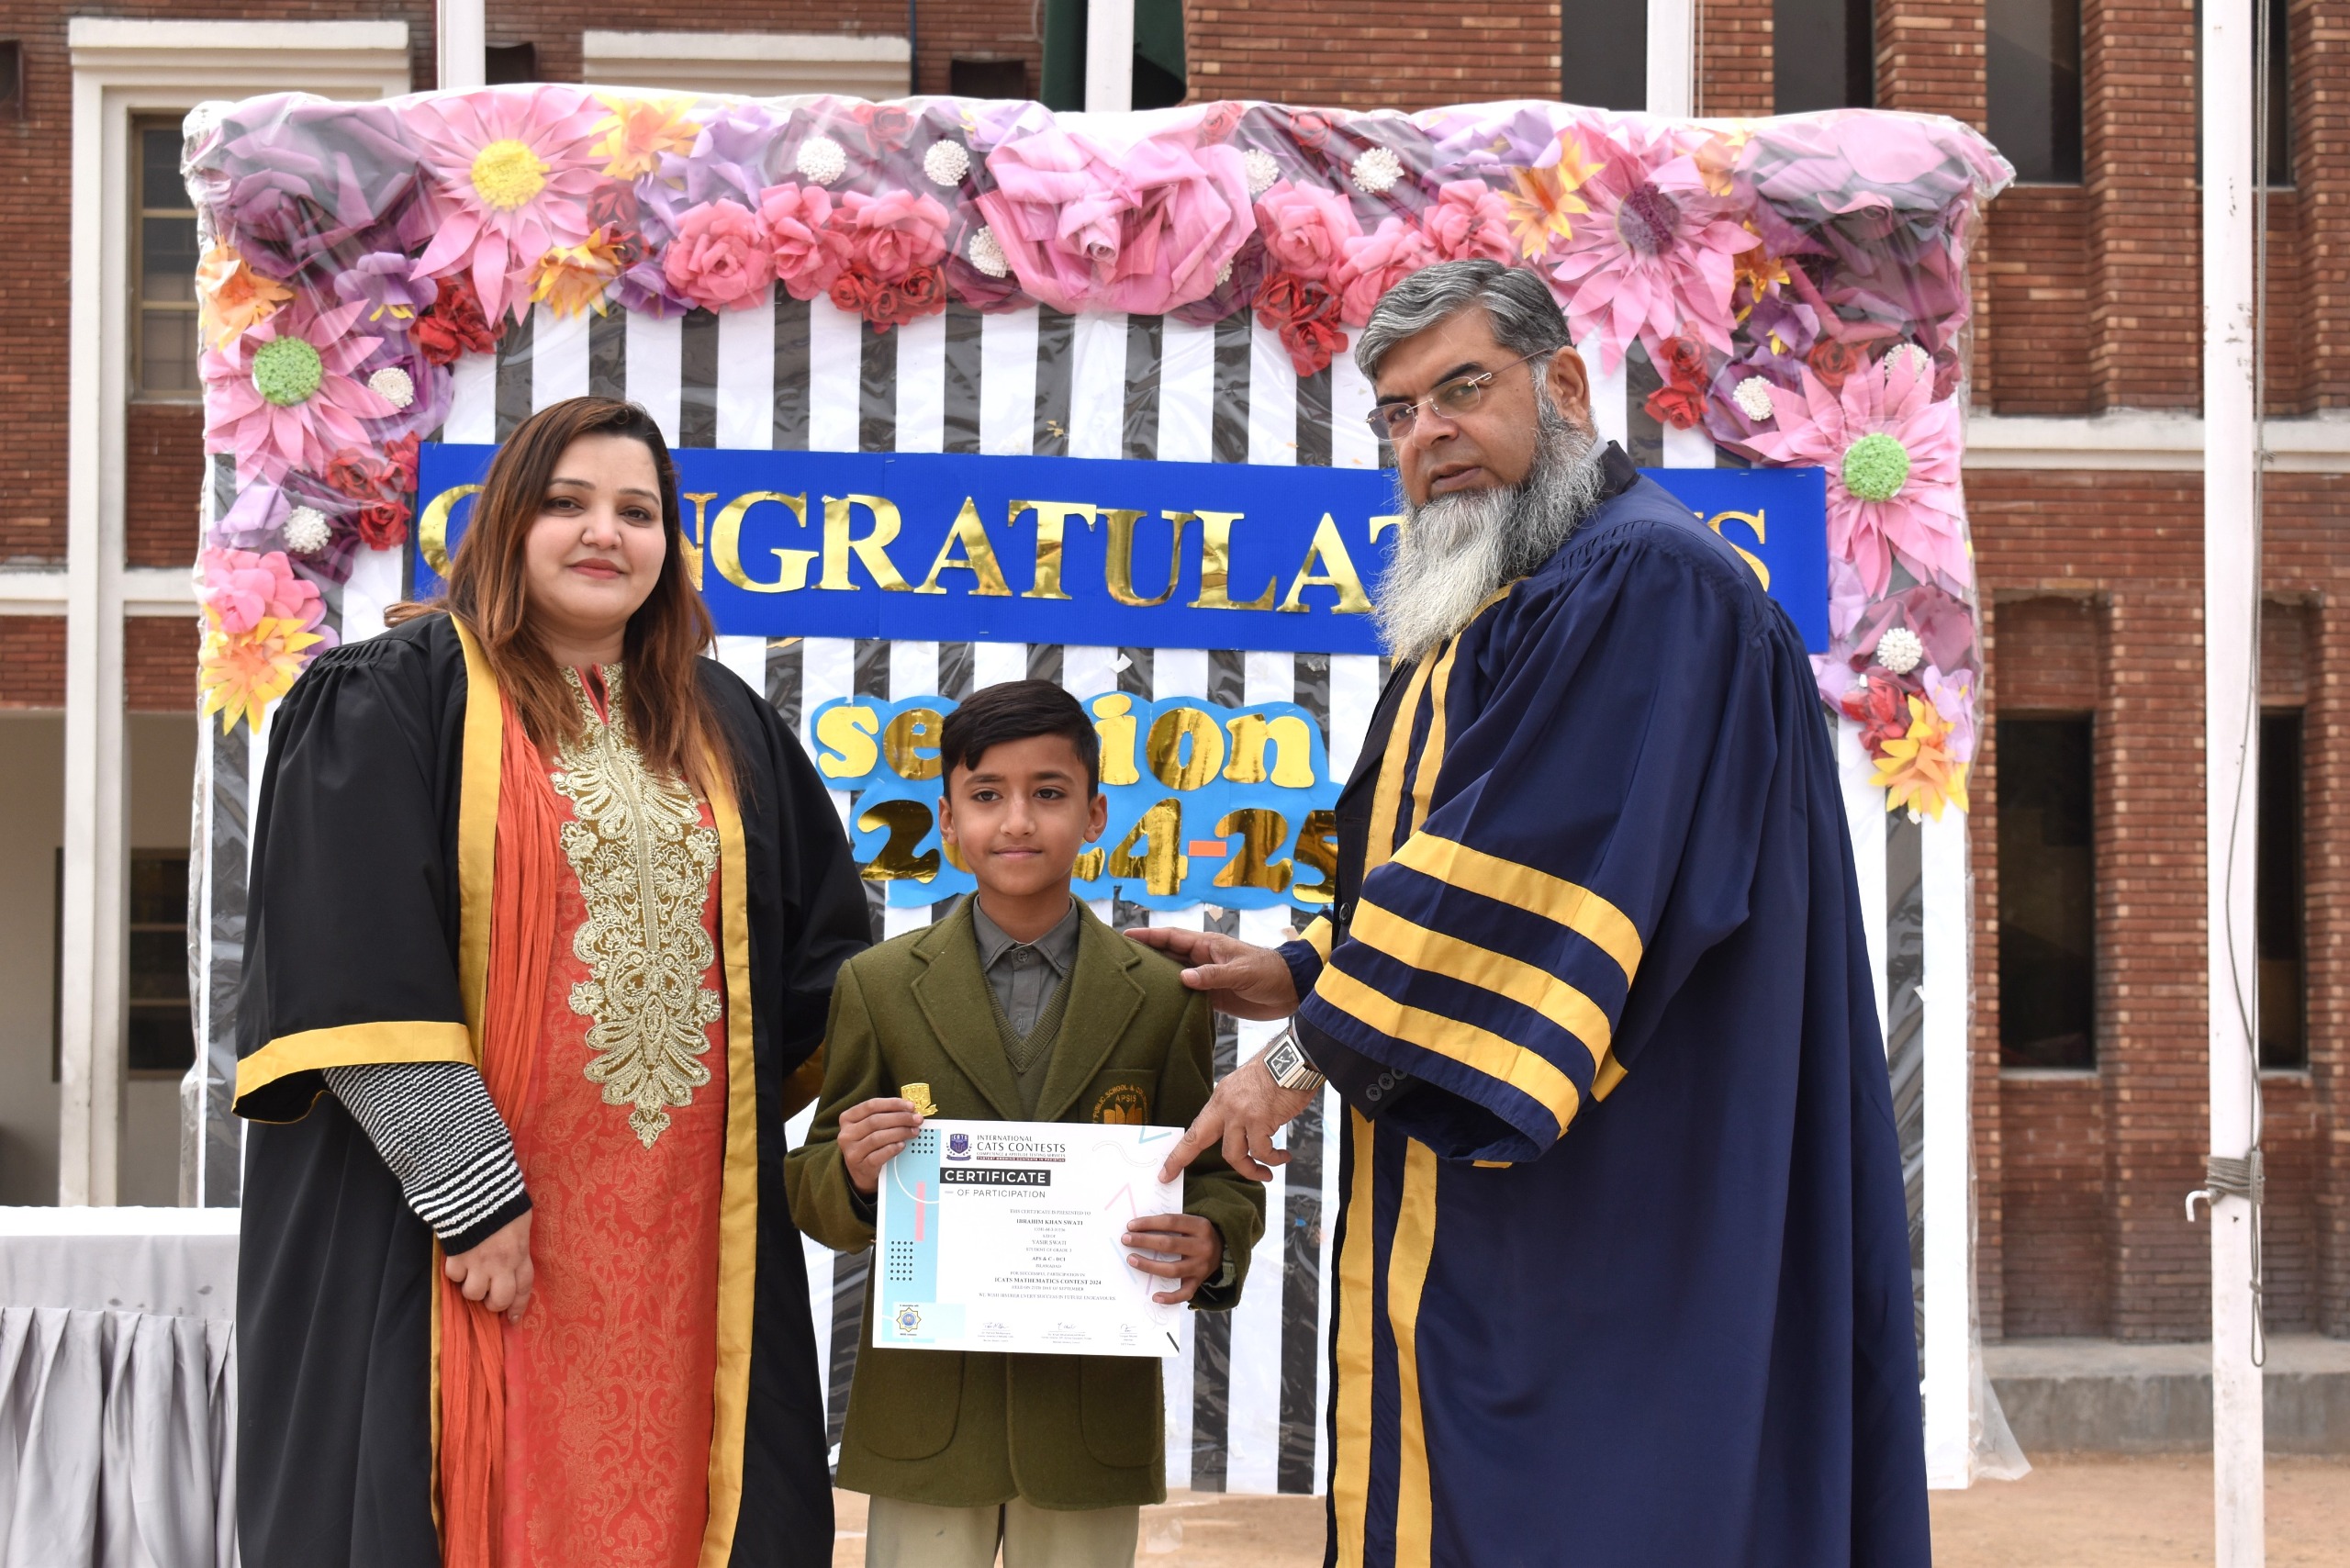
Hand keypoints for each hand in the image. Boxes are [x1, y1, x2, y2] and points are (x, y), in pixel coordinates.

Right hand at [445, 1210, 533, 1323]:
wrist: (478, 1190)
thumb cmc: (504, 1201)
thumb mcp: (521, 1222)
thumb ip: (519, 1244)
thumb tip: (517, 1257)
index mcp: (520, 1253)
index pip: (524, 1287)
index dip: (519, 1306)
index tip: (514, 1319)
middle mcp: (501, 1264)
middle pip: (498, 1300)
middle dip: (493, 1303)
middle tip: (488, 1295)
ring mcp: (478, 1262)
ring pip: (472, 1293)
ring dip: (471, 1286)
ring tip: (472, 1273)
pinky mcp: (457, 1257)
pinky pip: (454, 1277)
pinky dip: (455, 1271)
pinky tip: (458, 1258)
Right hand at [840, 1096, 922, 1195]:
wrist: (861, 1173)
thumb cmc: (869, 1144)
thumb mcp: (870, 1128)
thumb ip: (885, 1117)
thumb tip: (910, 1111)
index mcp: (848, 1118)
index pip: (871, 1105)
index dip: (892, 1104)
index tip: (910, 1106)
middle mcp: (846, 1134)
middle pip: (875, 1121)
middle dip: (900, 1118)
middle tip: (917, 1119)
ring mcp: (852, 1151)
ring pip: (877, 1137)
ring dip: (900, 1132)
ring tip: (914, 1132)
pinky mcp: (861, 1166)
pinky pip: (879, 1155)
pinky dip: (893, 1149)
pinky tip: (902, 1145)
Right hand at [1120, 928, 1299, 1020]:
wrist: (1290, 991)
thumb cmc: (1269, 972)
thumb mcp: (1242, 971)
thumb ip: (1213, 975)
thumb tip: (1182, 978)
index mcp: (1208, 946)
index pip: (1172, 938)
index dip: (1149, 936)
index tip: (1125, 936)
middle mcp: (1202, 960)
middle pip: (1168, 956)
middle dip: (1145, 955)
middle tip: (1119, 961)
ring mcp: (1206, 978)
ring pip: (1174, 976)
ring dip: (1156, 979)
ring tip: (1131, 984)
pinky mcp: (1212, 997)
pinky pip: (1186, 996)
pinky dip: (1172, 999)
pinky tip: (1157, 1005)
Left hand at [1121, 1212, 1223, 1304]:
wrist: (1222, 1250)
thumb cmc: (1197, 1234)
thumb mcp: (1192, 1221)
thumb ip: (1171, 1221)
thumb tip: (1143, 1216)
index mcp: (1200, 1226)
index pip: (1171, 1222)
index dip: (1149, 1223)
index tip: (1131, 1225)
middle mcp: (1203, 1246)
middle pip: (1169, 1244)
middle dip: (1144, 1241)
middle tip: (1126, 1240)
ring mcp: (1201, 1266)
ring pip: (1173, 1269)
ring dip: (1149, 1265)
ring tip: (1131, 1259)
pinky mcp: (1199, 1282)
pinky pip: (1184, 1293)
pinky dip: (1170, 1297)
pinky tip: (1155, 1297)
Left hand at [1160, 1054, 1316, 1182]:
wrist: (1295, 1059)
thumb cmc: (1277, 1073)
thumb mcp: (1245, 1086)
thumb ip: (1236, 1107)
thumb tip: (1237, 1129)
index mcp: (1221, 1099)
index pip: (1195, 1129)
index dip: (1179, 1152)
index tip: (1166, 1171)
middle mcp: (1226, 1106)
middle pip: (1198, 1140)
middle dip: (1181, 1160)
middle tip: (1171, 1177)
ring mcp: (1241, 1114)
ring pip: (1234, 1155)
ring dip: (1251, 1170)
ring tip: (1266, 1173)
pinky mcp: (1261, 1120)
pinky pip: (1262, 1151)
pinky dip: (1273, 1159)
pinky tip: (1283, 1157)